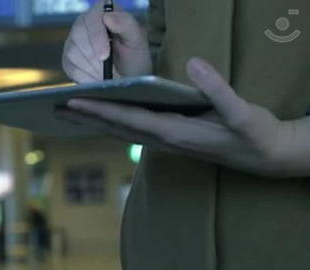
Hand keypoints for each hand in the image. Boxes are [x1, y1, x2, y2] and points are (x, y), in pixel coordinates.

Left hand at [59, 57, 301, 176]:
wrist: (264, 157)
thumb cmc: (254, 134)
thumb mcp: (243, 112)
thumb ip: (218, 90)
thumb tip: (193, 63)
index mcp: (176, 134)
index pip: (129, 120)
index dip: (100, 110)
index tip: (73, 101)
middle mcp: (164, 141)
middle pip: (116, 129)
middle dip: (86, 118)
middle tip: (55, 108)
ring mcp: (165, 142)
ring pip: (121, 132)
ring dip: (94, 123)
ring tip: (69, 113)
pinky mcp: (169, 139)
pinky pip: (132, 131)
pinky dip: (111, 124)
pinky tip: (101, 117)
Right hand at [62, 0, 151, 82]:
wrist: (128, 78)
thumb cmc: (134, 57)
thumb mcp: (137, 41)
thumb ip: (126, 24)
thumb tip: (108, 17)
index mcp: (102, 13)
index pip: (92, 20)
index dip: (97, 38)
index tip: (104, 56)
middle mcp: (84, 24)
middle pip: (78, 36)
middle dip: (93, 57)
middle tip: (106, 70)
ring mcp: (73, 42)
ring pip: (72, 53)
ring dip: (91, 68)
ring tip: (105, 73)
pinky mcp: (68, 60)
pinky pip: (70, 68)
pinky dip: (85, 77)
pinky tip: (97, 78)